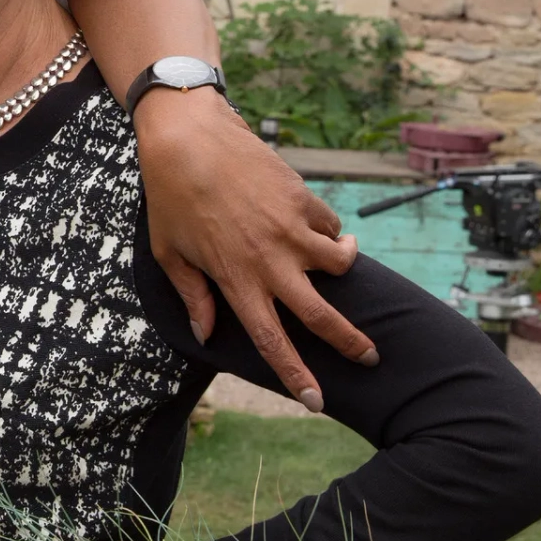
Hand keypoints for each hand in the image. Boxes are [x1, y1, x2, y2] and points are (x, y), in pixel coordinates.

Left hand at [135, 87, 374, 412]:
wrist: (190, 138)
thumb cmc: (171, 197)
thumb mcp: (169, 252)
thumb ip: (193, 295)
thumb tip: (204, 335)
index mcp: (236, 280)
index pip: (271, 341)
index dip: (296, 375)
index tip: (316, 402)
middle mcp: (271, 262)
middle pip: (322, 315)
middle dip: (351, 341)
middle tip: (371, 356)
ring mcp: (291, 230)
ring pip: (341, 264)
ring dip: (345, 266)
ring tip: (343, 260)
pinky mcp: (303, 200)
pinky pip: (330, 226)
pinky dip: (330, 230)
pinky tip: (314, 223)